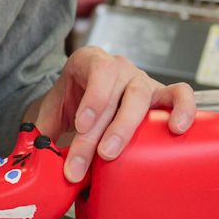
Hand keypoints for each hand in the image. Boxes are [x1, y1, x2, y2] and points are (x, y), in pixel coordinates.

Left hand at [35, 45, 195, 182]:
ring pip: (140, 98)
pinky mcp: (161, 94)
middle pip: (114, 94)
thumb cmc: (73, 98)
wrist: (88, 92)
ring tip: (111, 154)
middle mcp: (117, 66)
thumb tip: (36, 150)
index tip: (81, 125)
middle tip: (89, 158)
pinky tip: (174, 128)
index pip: (96, 69)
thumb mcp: (55, 106)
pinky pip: (179, 94)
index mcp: (89, 60)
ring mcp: (141, 79)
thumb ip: (44, 125)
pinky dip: (182, 109)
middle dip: (99, 131)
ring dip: (125, 128)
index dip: (92, 97)